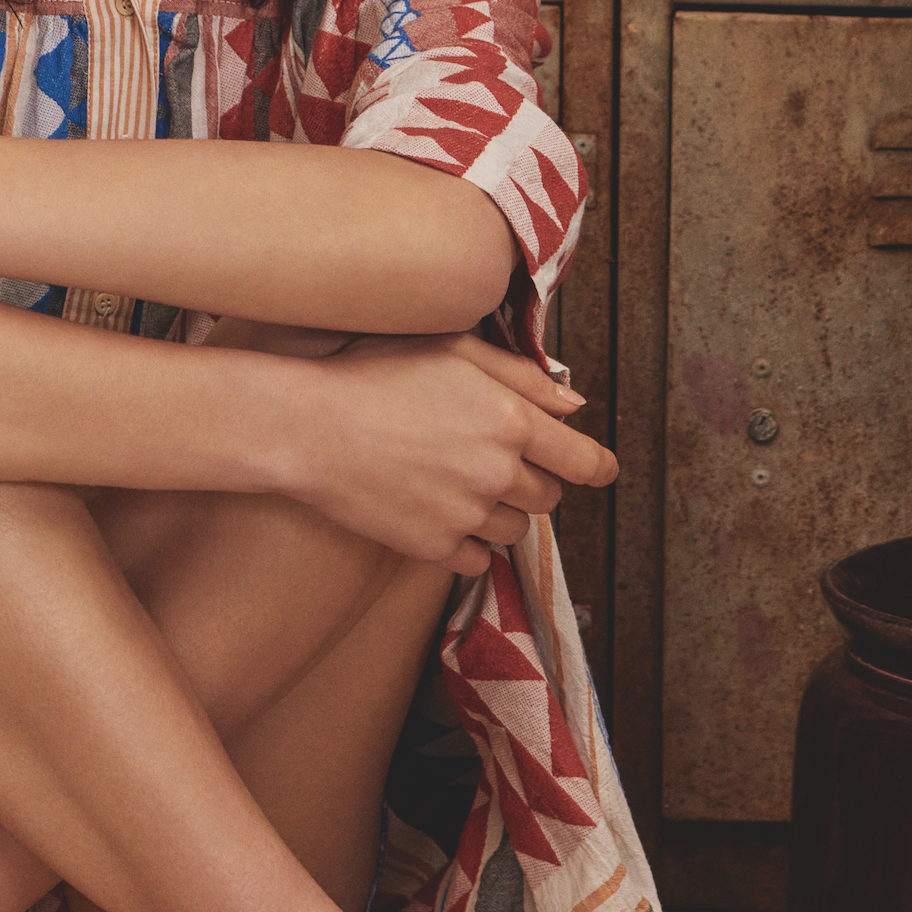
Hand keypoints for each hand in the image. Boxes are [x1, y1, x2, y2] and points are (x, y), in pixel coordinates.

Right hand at [283, 332, 619, 577]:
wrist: (310, 427)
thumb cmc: (377, 374)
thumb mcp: (454, 351)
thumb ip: (523, 376)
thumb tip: (573, 406)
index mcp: (511, 419)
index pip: (583, 459)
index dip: (597, 465)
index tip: (600, 469)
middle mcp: (498, 471)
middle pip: (549, 496)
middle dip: (535, 480)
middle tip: (496, 460)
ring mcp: (467, 513)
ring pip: (516, 530)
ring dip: (501, 511)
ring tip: (459, 481)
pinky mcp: (435, 547)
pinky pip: (478, 560)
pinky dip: (468, 543)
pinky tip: (439, 511)